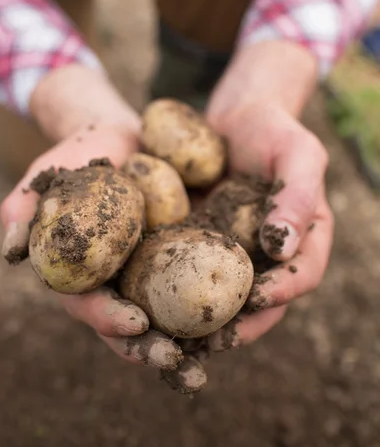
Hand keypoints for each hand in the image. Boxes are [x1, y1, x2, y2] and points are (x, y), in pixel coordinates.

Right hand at [0, 65, 206, 392]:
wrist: (123, 137)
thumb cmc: (79, 156)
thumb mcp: (47, 177)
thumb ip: (24, 210)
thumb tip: (9, 252)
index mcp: (83, 274)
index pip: (90, 306)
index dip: (108, 318)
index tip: (134, 322)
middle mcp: (119, 281)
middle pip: (133, 325)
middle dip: (153, 348)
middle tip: (179, 362)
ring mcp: (152, 271)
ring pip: (170, 314)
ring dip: (191, 338)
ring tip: (217, 351)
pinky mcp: (183, 255)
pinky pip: (200, 280)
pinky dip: (218, 298)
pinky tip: (246, 308)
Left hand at [203, 40, 333, 350]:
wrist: (234, 118)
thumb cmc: (273, 129)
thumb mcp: (297, 152)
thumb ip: (298, 194)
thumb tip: (284, 248)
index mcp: (305, 236)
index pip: (304, 274)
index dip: (285, 292)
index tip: (259, 300)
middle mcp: (272, 253)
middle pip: (265, 302)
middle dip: (242, 325)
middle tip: (214, 340)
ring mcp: (236, 251)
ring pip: (226, 295)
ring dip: (206, 321)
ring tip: (178, 335)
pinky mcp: (204, 244)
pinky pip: (193, 271)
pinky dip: (177, 290)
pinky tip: (153, 299)